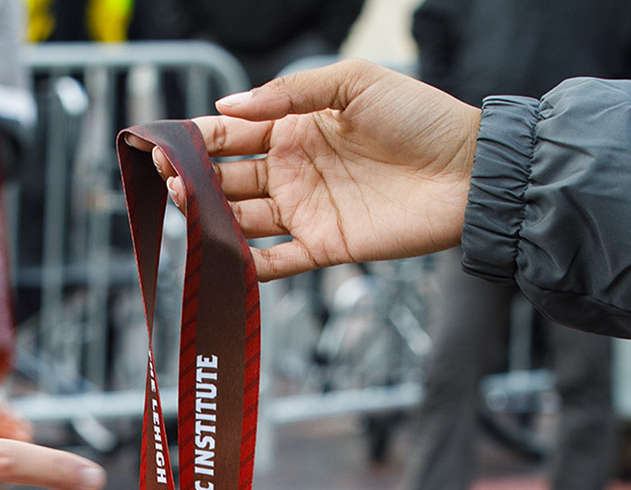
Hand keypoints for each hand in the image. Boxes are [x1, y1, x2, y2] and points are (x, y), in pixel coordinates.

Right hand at [148, 59, 482, 280]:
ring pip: (240, 221)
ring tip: (183, 212)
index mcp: (295, 127)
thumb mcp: (354, 83)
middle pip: (225, 180)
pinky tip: (217, 260)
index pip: (229, 134)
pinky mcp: (324, 246)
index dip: (193, 140)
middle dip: (191, 181)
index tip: (161, 146)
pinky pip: (274, 262)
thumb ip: (290, 93)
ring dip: (209, 220)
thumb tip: (226, 105)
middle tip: (168, 182)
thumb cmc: (420, 118)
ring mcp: (306, 210)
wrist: (470, 172)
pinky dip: (244, 265)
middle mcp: (293, 170)